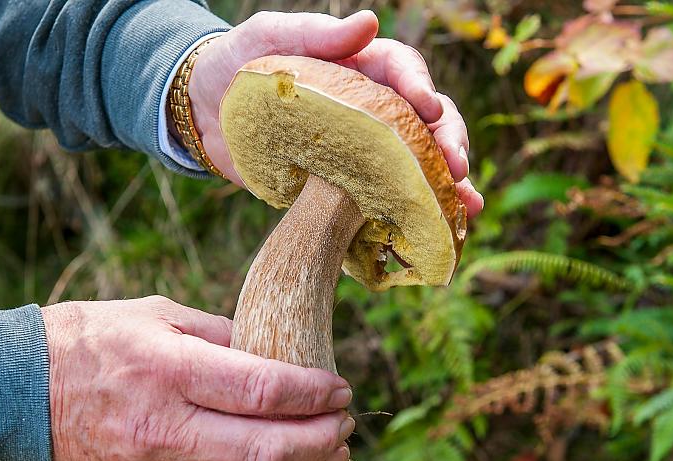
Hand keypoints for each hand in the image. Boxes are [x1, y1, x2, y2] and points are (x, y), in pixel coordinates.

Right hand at [42, 296, 354, 460]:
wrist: (24, 388)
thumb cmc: (93, 339)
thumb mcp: (159, 315)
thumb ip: (220, 335)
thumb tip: (272, 352)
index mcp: (169, 369)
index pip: (261, 388)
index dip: (312, 393)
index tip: (340, 388)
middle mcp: (166, 426)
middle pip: (263, 450)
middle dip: (319, 442)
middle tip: (347, 426)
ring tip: (332, 454)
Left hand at [189, 10, 483, 217]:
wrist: (204, 113)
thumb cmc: (239, 65)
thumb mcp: (269, 38)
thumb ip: (313, 33)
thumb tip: (369, 21)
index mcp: (358, 68)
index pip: (402, 71)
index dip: (420, 87)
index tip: (428, 109)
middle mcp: (369, 109)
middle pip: (423, 122)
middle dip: (447, 142)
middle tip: (456, 166)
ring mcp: (360, 150)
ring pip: (415, 164)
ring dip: (445, 183)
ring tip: (467, 205)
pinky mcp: (344, 185)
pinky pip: (384, 198)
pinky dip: (411, 212)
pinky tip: (438, 228)